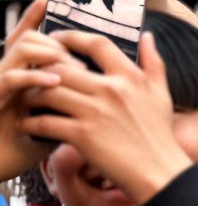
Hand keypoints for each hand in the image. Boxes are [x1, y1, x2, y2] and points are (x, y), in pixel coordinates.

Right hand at [0, 0, 69, 179]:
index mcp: (23, 74)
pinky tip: (54, 81)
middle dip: (56, 41)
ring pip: (21, 50)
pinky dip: (34, 76)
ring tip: (71, 66)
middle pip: (30, 39)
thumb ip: (73, 96)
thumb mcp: (56, 115)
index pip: (30, 39)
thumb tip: (102, 84)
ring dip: (48, 53)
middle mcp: (9, 73)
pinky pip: (10, 79)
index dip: (34, 18)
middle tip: (78, 55)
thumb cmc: (26, 142)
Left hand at [20, 31, 192, 202]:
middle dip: (42, 69)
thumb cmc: (159, 132)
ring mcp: (95, 113)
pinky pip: (45, 122)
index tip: (57, 39)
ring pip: (48, 92)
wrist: (158, 170)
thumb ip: (154, 61)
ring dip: (31, 95)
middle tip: (33, 74)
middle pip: (63, 67)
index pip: (97, 44)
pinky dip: (31, 123)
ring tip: (27, 99)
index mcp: (130, 77)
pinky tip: (28, 125)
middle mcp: (111, 90)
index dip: (72, 37)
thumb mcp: (162, 92)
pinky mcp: (82, 136)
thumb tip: (148, 35)